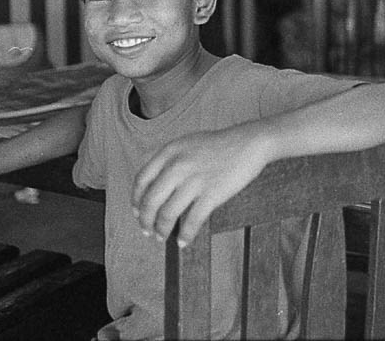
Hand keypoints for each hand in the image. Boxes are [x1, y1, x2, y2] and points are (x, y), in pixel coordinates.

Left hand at [130, 126, 271, 246]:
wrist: (249, 143)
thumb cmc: (220, 145)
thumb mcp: (187, 144)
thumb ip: (169, 161)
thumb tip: (154, 187)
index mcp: (169, 152)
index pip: (141, 181)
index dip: (136, 201)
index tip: (137, 212)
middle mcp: (177, 166)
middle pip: (150, 201)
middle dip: (145, 221)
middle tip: (148, 231)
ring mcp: (194, 180)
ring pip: (167, 214)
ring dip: (162, 230)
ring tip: (163, 237)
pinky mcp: (211, 194)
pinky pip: (191, 221)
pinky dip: (185, 235)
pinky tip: (184, 241)